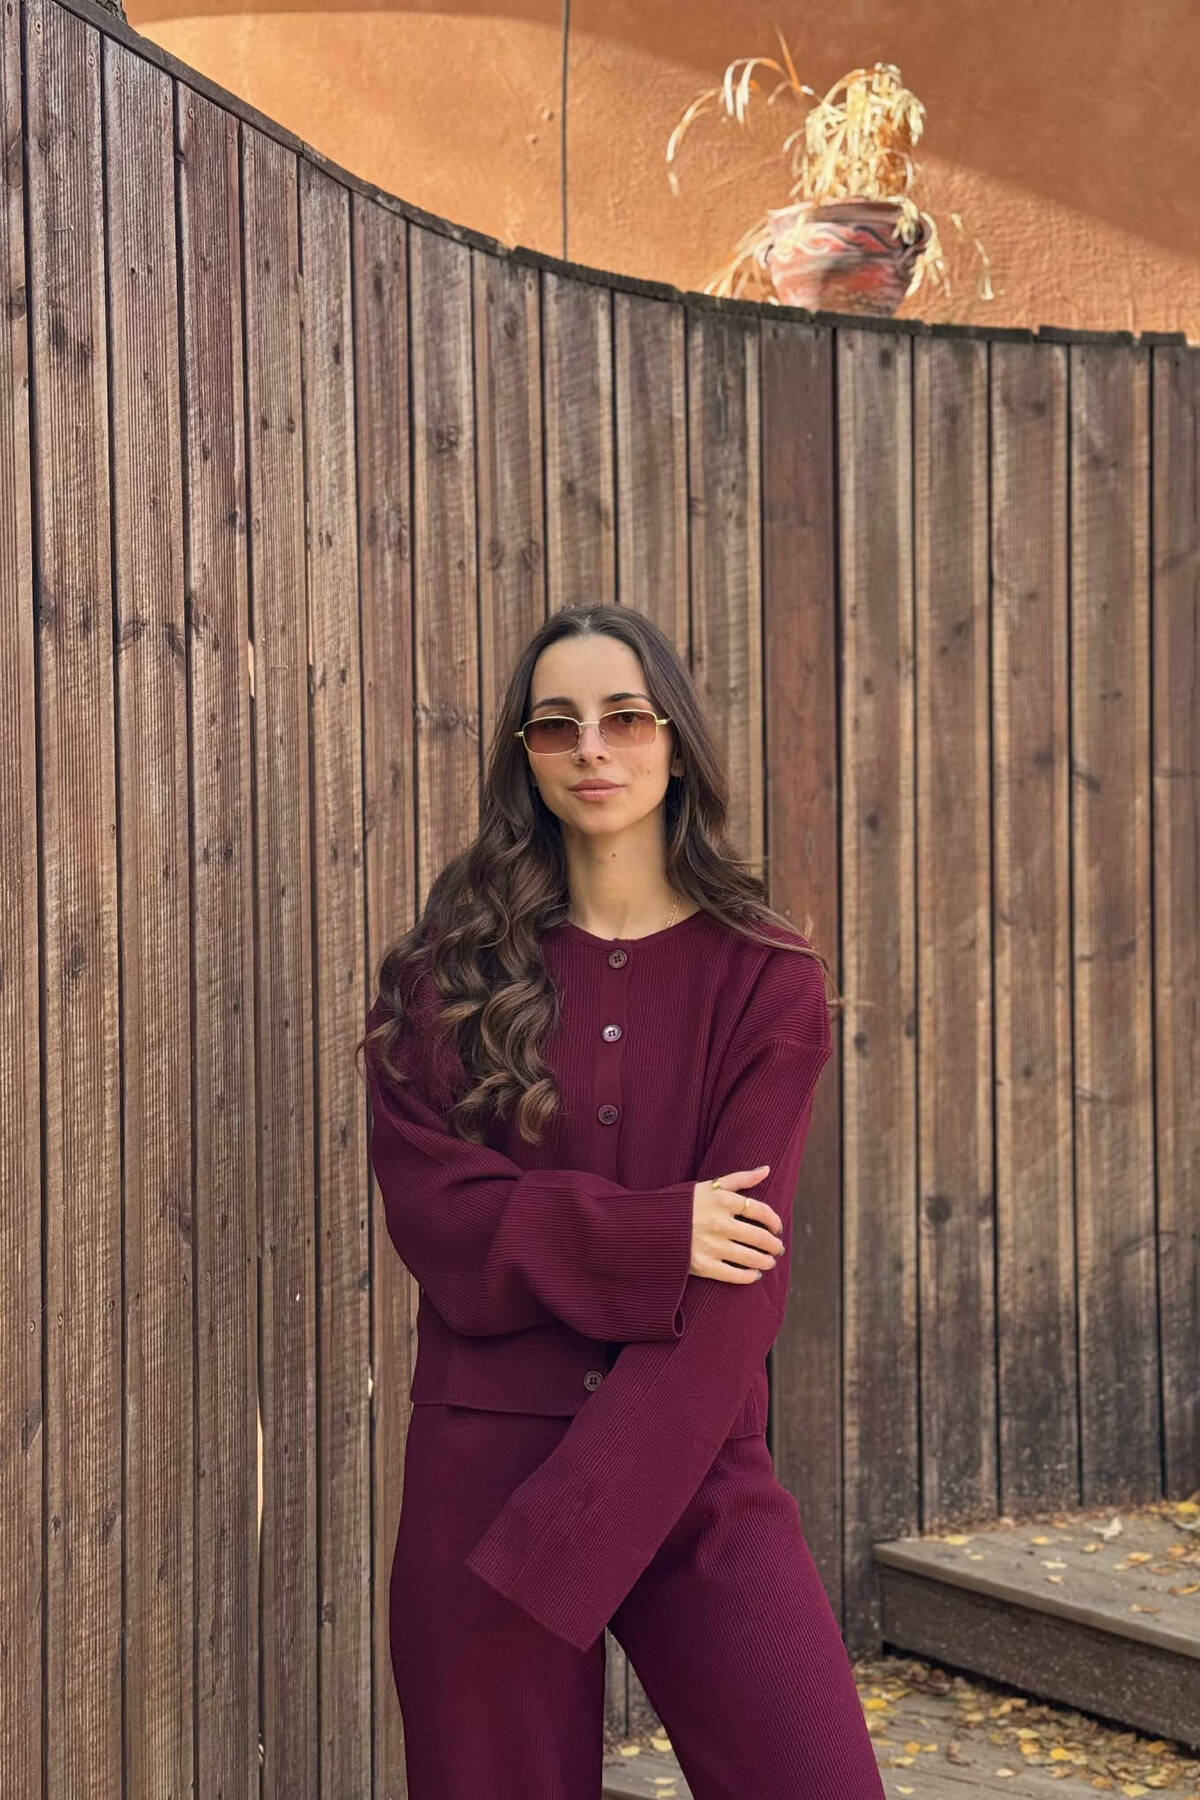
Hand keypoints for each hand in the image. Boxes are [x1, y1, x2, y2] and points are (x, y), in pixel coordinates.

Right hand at [689, 1166, 783, 1282]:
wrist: (648, 1225)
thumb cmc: (683, 1203)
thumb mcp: (709, 1186)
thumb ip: (740, 1178)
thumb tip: (767, 1169)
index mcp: (722, 1201)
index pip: (761, 1211)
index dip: (774, 1221)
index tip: (777, 1227)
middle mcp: (719, 1223)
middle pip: (759, 1237)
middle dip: (774, 1245)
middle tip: (777, 1249)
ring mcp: (711, 1246)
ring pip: (750, 1258)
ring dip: (765, 1261)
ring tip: (769, 1262)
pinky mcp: (702, 1265)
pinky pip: (733, 1275)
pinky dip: (748, 1276)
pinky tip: (754, 1274)